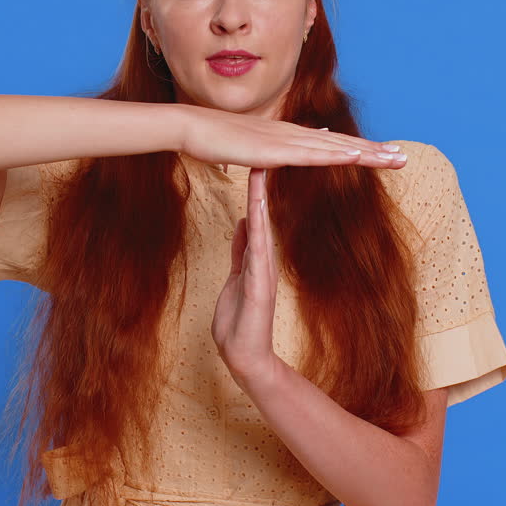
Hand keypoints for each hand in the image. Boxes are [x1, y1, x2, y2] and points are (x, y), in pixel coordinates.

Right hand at [178, 105, 407, 170]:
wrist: (192, 127)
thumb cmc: (215, 139)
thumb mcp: (250, 148)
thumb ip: (272, 151)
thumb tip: (289, 150)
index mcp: (288, 137)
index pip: (331, 145)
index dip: (359, 150)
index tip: (384, 155)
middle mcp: (293, 135)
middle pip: (341, 144)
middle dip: (373, 151)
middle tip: (403, 157)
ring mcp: (285, 141)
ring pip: (333, 148)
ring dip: (365, 153)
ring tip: (393, 158)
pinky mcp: (273, 150)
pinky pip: (310, 154)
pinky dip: (335, 154)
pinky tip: (356, 156)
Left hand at [212, 167, 280, 383]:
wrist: (244, 355)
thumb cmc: (239, 320)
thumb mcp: (234, 275)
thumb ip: (240, 249)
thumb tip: (244, 222)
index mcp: (255, 254)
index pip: (255, 213)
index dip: (256, 186)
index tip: (258, 158)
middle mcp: (263, 257)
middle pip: (262, 213)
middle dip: (264, 183)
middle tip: (270, 151)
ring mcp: (262, 270)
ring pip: (261, 226)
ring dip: (260, 198)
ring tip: (261, 169)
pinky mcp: (259, 283)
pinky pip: (257, 250)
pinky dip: (257, 228)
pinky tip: (256, 209)